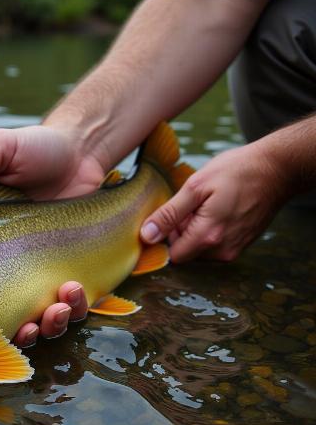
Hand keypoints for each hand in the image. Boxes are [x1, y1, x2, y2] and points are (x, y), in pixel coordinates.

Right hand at [0, 124, 103, 344]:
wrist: (81, 147)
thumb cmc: (34, 148)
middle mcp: (15, 265)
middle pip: (14, 316)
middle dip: (23, 331)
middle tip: (31, 324)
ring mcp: (47, 269)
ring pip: (48, 316)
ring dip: (53, 323)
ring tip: (60, 305)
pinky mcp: (77, 267)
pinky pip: (77, 300)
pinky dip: (78, 306)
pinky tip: (77, 289)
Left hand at [140, 144, 283, 261]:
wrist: (278, 169)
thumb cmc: (236, 172)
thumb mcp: (195, 186)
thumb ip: (169, 214)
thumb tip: (146, 236)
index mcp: (208, 237)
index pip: (172, 254)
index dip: (168, 236)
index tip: (175, 215)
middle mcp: (222, 251)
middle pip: (186, 253)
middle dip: (182, 232)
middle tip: (193, 205)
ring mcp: (234, 250)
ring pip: (200, 250)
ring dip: (196, 231)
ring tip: (208, 205)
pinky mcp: (242, 246)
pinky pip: (215, 246)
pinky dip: (210, 231)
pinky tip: (219, 210)